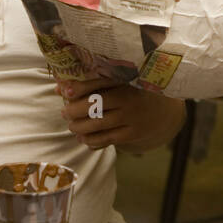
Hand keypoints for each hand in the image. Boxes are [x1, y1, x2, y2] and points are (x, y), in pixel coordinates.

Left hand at [56, 77, 186, 151]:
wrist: (163, 112)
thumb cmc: (133, 94)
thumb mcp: (119, 84)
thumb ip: (92, 84)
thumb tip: (59, 87)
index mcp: (125, 81)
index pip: (98, 82)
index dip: (79, 87)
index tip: (65, 91)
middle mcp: (128, 98)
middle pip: (95, 105)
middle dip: (74, 110)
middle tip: (65, 112)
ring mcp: (131, 117)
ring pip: (98, 124)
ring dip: (79, 127)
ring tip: (72, 126)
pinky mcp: (133, 133)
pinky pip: (107, 139)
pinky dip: (91, 140)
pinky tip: (83, 138)